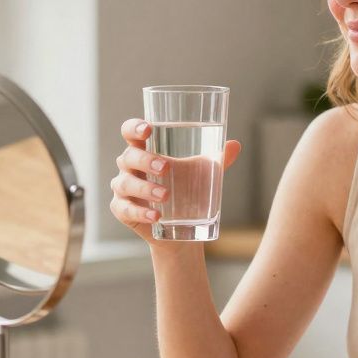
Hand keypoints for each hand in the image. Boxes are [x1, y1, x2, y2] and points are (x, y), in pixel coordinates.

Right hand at [110, 118, 241, 243]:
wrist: (181, 230)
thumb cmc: (187, 192)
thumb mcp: (203, 174)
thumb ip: (217, 159)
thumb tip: (235, 144)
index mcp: (144, 150)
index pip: (130, 132)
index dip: (134, 128)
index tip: (148, 129)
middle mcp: (129, 166)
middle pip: (128, 156)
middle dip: (146, 160)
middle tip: (166, 168)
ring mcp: (123, 189)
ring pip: (125, 183)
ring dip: (145, 188)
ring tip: (165, 195)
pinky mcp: (122, 210)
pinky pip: (125, 209)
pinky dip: (140, 212)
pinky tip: (156, 216)